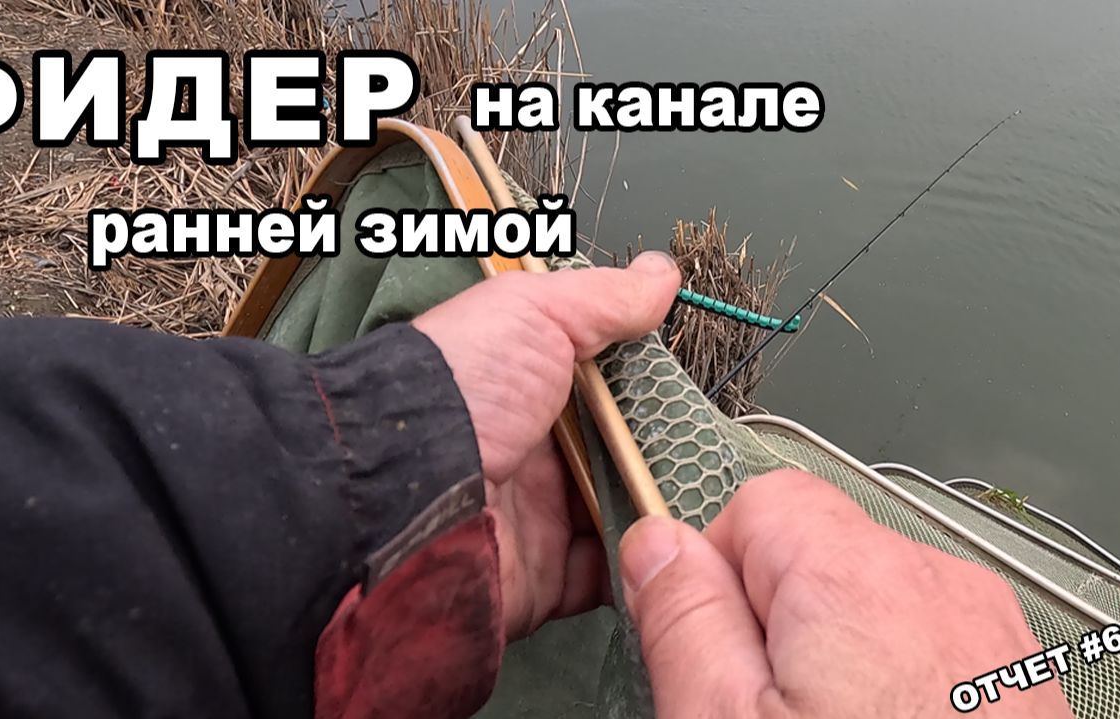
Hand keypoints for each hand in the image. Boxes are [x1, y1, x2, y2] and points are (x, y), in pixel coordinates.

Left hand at [413, 252, 679, 638]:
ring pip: (623, 517)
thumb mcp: (534, 314)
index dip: (651, 392)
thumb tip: (661, 273)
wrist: (404, 487)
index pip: (607, 391)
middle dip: (668, 457)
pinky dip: (641, 568)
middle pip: (622, 458)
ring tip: (715, 503)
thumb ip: (602, 299)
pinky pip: (606, 577)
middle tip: (716, 453)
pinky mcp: (544, 577)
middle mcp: (534, 454)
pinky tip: (677, 550)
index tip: (693, 394)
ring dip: (664, 511)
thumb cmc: (462, 385)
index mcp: (528, 389)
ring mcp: (539, 518)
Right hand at [619, 469, 1075, 717]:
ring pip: (871, 606)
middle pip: (818, 553)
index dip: (715, 571)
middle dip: (774, 623)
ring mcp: (986, 635)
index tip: (709, 645)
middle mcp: (936, 586)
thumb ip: (684, 618)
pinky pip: (925, 649)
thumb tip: (656, 543)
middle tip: (761, 714)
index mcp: (854, 577)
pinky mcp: (1014, 682)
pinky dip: (891, 687)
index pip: (759, 502)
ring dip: (833, 659)